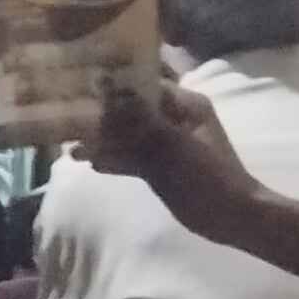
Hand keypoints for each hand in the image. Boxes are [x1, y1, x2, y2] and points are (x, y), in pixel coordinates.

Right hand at [90, 78, 261, 240]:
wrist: (230, 216)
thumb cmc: (207, 173)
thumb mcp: (172, 142)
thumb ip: (138, 116)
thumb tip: (106, 86)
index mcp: (185, 104)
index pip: (144, 83)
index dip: (115, 83)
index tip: (83, 85)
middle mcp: (174, 118)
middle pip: (131, 110)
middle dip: (103, 116)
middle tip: (69, 120)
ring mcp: (166, 144)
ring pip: (128, 136)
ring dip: (103, 142)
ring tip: (73, 150)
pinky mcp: (159, 166)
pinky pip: (131, 158)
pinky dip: (114, 160)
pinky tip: (91, 164)